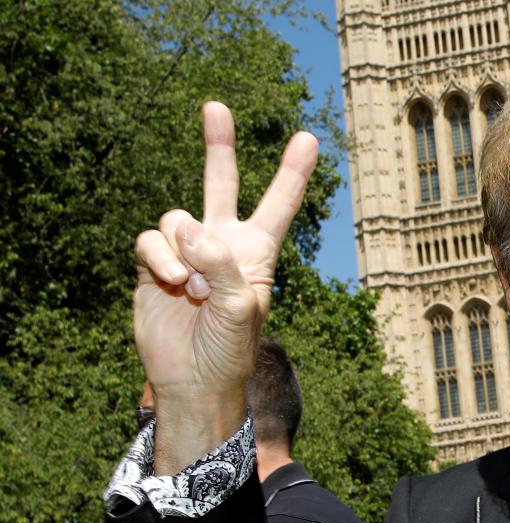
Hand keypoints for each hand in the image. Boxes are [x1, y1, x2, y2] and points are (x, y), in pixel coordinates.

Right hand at [133, 102, 316, 469]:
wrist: (191, 379)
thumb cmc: (229, 349)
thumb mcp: (240, 309)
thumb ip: (221, 265)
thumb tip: (188, 230)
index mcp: (257, 253)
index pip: (278, 205)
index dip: (292, 173)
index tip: (309, 138)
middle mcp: (222, 244)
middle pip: (221, 183)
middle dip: (219, 145)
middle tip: (216, 106)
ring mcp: (186, 252)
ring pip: (177, 217)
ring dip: (183, 249)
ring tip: (191, 286)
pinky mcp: (152, 264)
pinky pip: (150, 239)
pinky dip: (159, 257)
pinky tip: (170, 282)